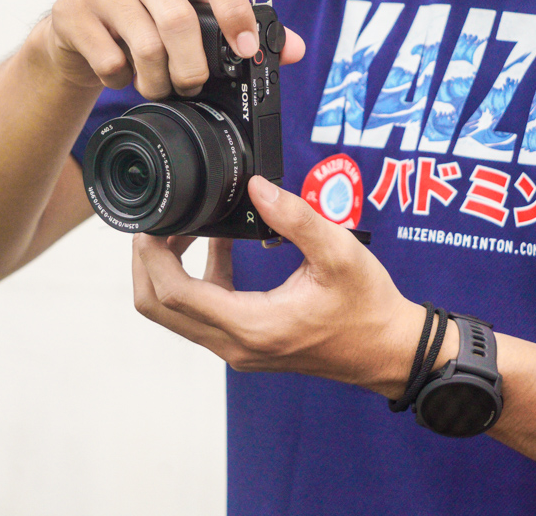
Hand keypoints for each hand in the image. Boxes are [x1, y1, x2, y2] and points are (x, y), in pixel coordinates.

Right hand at [38, 0, 304, 95]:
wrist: (82, 26)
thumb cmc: (150, 17)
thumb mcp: (196, 15)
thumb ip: (245, 29)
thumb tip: (296, 49)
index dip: (235, 9)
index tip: (245, 48)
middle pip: (178, 19)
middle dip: (192, 66)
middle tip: (193, 86)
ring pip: (145, 44)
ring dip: (158, 80)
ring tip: (160, 87)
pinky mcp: (74, 9)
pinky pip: (109, 58)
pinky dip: (122, 78)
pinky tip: (123, 74)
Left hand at [132, 176, 455, 397]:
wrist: (386, 349)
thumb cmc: (367, 306)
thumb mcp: (339, 252)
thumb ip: (295, 217)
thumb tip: (257, 185)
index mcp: (252, 326)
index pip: (174, 295)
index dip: (153, 255)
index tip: (154, 221)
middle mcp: (235, 344)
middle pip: (159, 308)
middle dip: (149, 262)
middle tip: (162, 221)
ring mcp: (237, 348)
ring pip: (176, 312)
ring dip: (171, 268)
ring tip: (189, 225)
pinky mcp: (244, 342)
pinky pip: (202, 312)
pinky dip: (197, 278)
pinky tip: (219, 243)